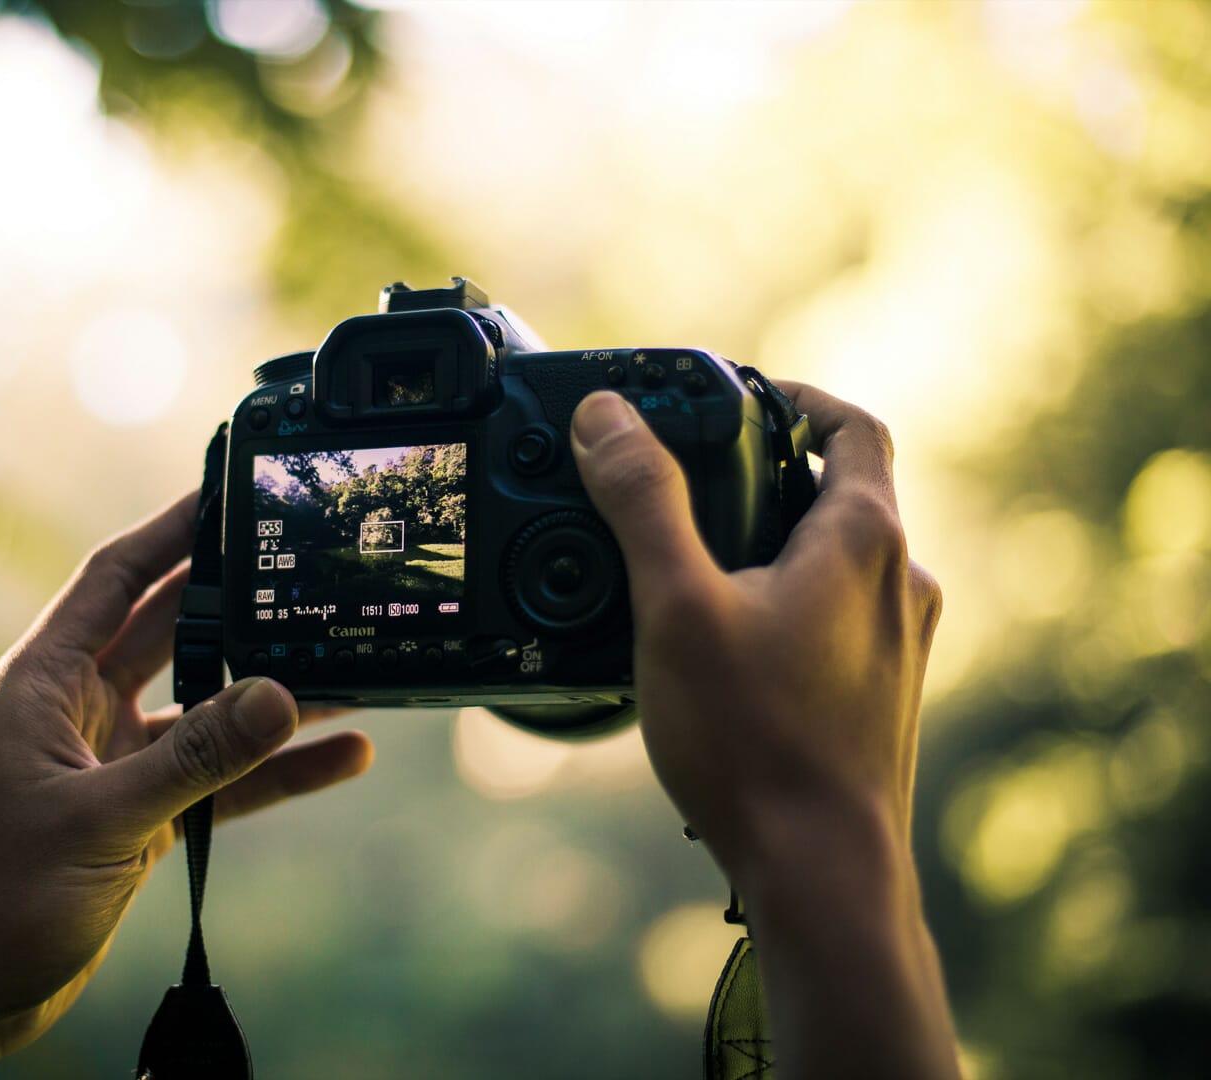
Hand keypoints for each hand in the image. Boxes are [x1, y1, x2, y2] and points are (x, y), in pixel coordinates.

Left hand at [0, 493, 372, 1079]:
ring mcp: (112, 762)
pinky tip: (340, 757)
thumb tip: (280, 696)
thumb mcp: (101, 820)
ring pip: (207, 708)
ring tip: (350, 664)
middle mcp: (78, 710)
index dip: (170, 530)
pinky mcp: (140, 815)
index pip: (114, 579)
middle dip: (238, 602)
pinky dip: (275, 770)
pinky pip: (220, 778)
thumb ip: (195, 760)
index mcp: (44, 683)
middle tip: (308, 566)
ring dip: (271, 693)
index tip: (229, 491)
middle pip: (172, 631)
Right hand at [569, 384, 958, 1078]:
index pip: (852, 426)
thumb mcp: (675, 605)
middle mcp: (899, 583)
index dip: (796, 397)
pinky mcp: (881, 698)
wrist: (821, 871)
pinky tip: (722, 646)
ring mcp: (898, 646)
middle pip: (842, 491)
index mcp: (865, 539)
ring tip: (691, 566)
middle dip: (766, 474)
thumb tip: (606, 416)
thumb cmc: (756, 742)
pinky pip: (835, 620)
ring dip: (774, 544)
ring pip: (838, 561)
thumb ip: (642, 501)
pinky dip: (785, 605)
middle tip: (689, 481)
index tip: (737, 398)